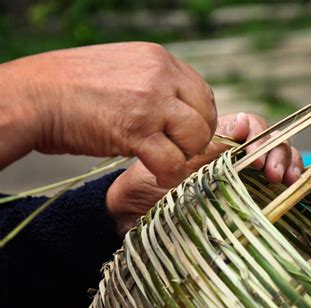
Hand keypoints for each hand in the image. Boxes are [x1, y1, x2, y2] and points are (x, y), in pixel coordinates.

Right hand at [0, 42, 215, 187]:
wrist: (34, 96)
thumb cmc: (72, 87)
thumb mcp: (123, 70)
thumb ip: (155, 83)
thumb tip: (179, 108)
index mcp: (159, 59)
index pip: (203, 93)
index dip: (200, 119)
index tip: (187, 134)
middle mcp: (161, 75)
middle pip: (205, 115)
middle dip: (197, 140)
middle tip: (179, 151)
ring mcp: (151, 101)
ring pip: (196, 138)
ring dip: (184, 156)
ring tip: (166, 162)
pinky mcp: (136, 130)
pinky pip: (172, 161)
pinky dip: (169, 174)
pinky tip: (159, 175)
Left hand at [106, 113, 303, 235]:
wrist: (135, 213)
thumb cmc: (147, 183)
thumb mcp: (172, 158)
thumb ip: (204, 145)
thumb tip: (240, 124)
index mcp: (217, 139)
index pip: (250, 125)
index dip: (257, 134)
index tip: (252, 151)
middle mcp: (236, 153)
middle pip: (270, 139)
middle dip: (276, 150)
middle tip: (271, 172)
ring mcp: (246, 172)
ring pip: (279, 155)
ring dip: (287, 162)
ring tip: (283, 178)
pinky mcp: (251, 194)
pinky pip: (278, 180)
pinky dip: (292, 175)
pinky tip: (294, 184)